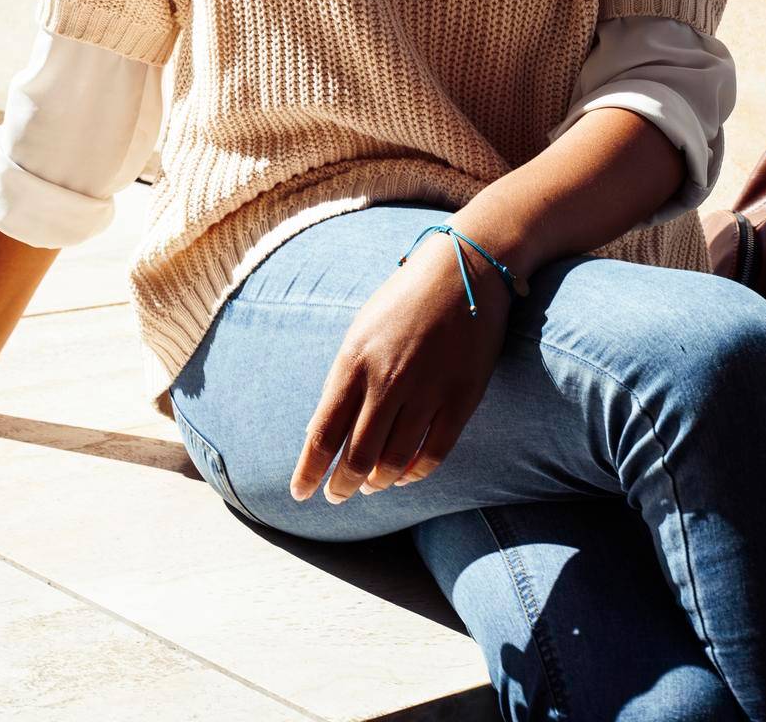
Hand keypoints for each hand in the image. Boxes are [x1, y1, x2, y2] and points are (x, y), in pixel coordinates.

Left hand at [289, 227, 512, 504]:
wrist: (465, 270)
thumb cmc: (405, 299)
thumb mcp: (361, 331)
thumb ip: (345, 380)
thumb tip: (323, 432)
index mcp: (355, 360)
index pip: (323, 433)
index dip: (310, 471)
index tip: (300, 493)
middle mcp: (388, 380)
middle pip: (358, 457)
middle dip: (342, 486)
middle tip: (337, 495)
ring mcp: (427, 390)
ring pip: (395, 462)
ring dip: (378, 483)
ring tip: (371, 486)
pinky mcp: (461, 397)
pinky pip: (434, 453)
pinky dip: (416, 473)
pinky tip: (406, 475)